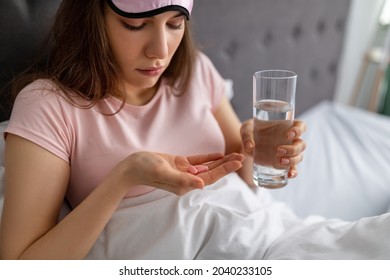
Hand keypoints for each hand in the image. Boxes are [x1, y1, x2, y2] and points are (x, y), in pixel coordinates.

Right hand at [121, 152, 244, 194]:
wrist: (132, 166)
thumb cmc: (146, 170)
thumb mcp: (164, 172)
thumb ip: (182, 180)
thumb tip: (202, 185)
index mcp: (185, 185)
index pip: (210, 178)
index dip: (225, 170)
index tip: (238, 162)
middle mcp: (187, 180)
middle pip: (212, 173)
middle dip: (227, 165)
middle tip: (242, 156)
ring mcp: (183, 172)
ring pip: (207, 167)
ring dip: (221, 161)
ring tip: (235, 154)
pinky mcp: (179, 164)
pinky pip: (198, 162)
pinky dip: (208, 158)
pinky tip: (219, 155)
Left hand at [240, 119, 306, 177]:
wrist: (246, 143)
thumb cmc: (250, 131)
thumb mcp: (246, 130)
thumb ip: (247, 136)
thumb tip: (250, 147)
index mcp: (286, 127)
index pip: (301, 126)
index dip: (299, 130)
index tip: (289, 134)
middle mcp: (291, 140)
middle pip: (301, 144)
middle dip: (293, 149)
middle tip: (279, 150)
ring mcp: (289, 153)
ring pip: (299, 156)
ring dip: (293, 160)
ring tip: (281, 161)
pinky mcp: (283, 163)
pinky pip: (293, 168)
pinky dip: (293, 172)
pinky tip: (289, 175)